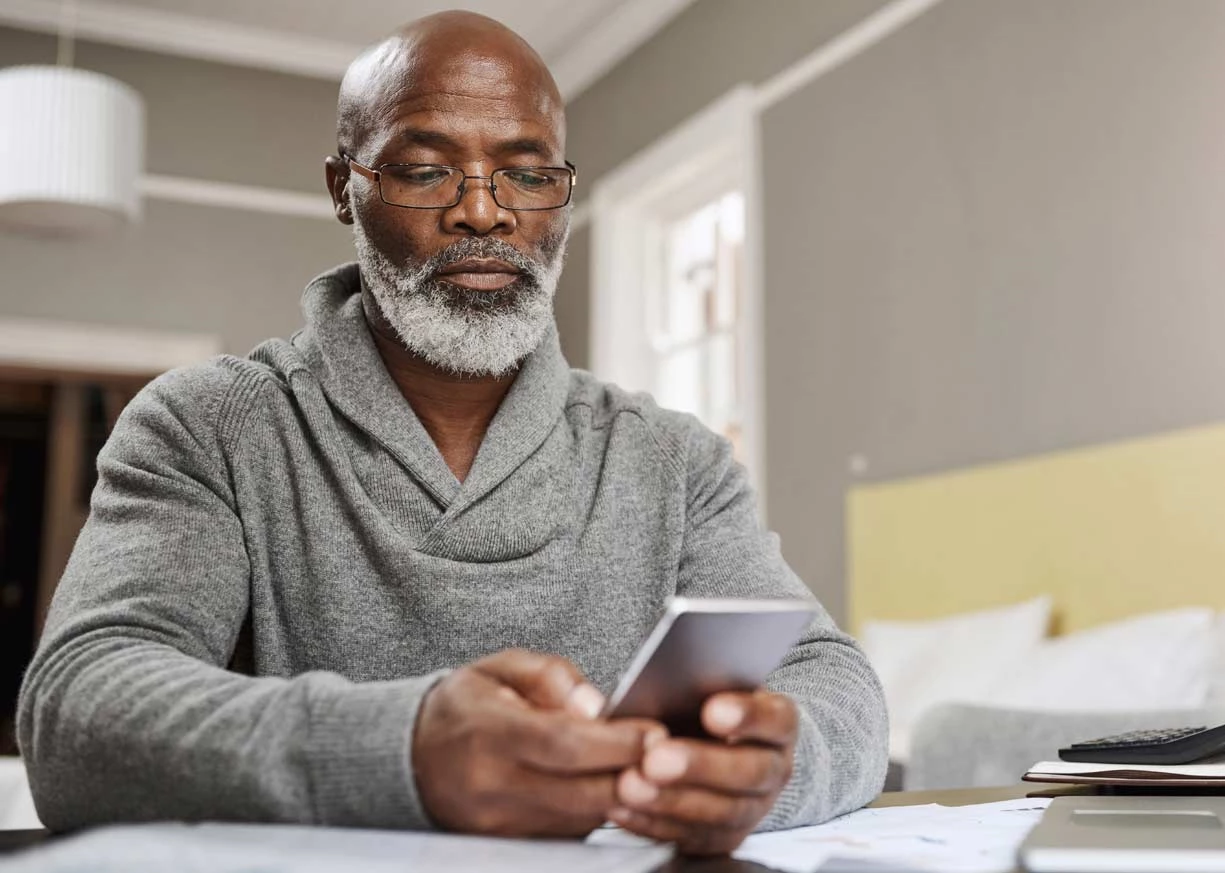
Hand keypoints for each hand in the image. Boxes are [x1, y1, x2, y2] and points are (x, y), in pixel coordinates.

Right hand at [413, 649, 662, 836]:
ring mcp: (498, 825)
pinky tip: (620, 788)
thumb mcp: (500, 668)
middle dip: (634, 776)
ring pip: (581, 818)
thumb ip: (550, 676)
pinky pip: (569, 834)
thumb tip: (596, 706)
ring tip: (655, 769)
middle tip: (674, 757)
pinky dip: (598, 811)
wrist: (413, 758)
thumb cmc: (467, 706)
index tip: (657, 732)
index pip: (561, 743)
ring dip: (623, 797)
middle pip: (579, 791)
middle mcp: (490, 786)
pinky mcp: (510, 847)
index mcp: (487, 733)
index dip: (615, 742)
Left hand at [610, 690, 797, 855]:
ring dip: (673, 801)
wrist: (721, 748)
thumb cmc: (708, 706)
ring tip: (631, 785)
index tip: (712, 711)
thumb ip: (697, 683)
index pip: (776, 719)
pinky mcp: (724, 837)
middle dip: (700, 766)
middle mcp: (774, 768)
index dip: (748, 717)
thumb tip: (666, 678)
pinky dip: (655, 823)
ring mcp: (755, 808)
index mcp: (779, 724)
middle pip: (749, 772)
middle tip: (656, 758)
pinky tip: (624, 807)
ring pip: (722, 812)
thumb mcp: (712, 686)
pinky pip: (693, 837)